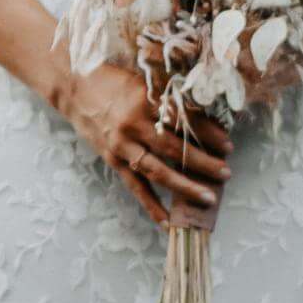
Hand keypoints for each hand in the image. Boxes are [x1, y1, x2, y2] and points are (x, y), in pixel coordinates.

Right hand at [64, 63, 231, 230]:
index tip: (228, 143)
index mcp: (145, 101)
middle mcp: (133, 125)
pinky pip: (135, 186)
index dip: (208, 134)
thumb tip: (205, 119)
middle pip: (174, 148)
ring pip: (158, 171)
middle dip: (203, 162)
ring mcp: (121, 145)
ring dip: (185, 186)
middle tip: (226, 172)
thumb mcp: (144, 82)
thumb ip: (169, 100)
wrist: (73, 86)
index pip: (183, 121)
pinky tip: (167, 222)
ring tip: (208, 196)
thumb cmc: (114, 81)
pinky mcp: (112, 160)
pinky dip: (151, 205)